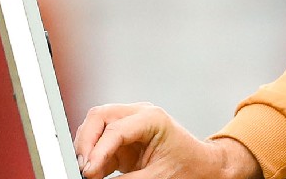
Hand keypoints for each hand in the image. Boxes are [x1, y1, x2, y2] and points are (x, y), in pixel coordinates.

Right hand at [73, 102, 262, 178]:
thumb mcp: (157, 178)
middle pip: (99, 117)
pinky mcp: (123, 138)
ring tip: (89, 172)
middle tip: (83, 169)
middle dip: (86, 142)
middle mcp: (139, 114)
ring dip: (87, 148)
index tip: (89, 172)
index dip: (98, 151)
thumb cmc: (187, 168)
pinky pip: (99, 140)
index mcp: (152, 118)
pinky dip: (92, 156)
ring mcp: (130, 123)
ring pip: (95, 126)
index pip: (115, 129)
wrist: (202, 166)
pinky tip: (95, 172)